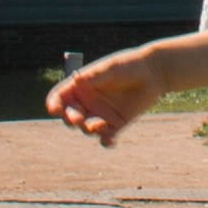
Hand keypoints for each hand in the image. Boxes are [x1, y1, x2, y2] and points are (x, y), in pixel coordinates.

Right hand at [49, 52, 164, 142]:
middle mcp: (88, 102)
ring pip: (86, 129)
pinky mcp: (116, 125)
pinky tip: (110, 140)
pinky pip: (105, 138)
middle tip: (79, 120)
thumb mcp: (111, 68)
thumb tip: (77, 80)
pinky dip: (105, 142)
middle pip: (70, 116)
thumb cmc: (130, 65)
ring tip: (101, 125)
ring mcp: (101, 114)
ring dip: (89, 129)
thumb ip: (95, 76)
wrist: (154, 74)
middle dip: (71, 120)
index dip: (54, 104)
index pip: (60, 97)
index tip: (54, 110)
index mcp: (81, 86)